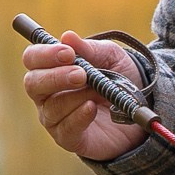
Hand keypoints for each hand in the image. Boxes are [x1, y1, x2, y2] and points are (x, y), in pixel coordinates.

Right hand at [21, 29, 146, 162]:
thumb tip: (67, 36)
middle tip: (80, 74)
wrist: (142, 110)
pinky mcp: (70, 138)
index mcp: (52, 69)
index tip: (68, 53)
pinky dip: (78, 116)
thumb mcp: (111, 58)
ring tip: (98, 91)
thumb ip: (91, 49)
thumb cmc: (120, 79)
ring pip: (51, 107)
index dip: (45, 54)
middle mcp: (47, 94)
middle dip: (55, 77)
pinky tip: (92, 107)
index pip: (32, 59)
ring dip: (76, 96)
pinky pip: (65, 129)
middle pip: (32, 84)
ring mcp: (56, 118)